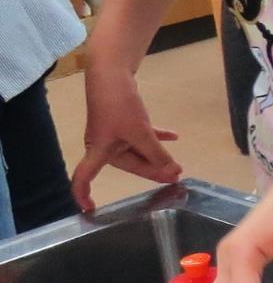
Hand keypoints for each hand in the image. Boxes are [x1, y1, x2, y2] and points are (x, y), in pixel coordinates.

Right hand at [72, 73, 180, 210]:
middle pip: (129, 165)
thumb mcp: (140, 132)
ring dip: (157, 156)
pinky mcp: (123, 121)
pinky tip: (175, 136)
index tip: (90, 209)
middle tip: (177, 177)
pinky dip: (157, 137)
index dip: (83, 194)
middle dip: (153, 171)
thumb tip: (173, 172)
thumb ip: (156, 153)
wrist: (112, 73)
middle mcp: (103, 146)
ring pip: (138, 151)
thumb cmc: (119, 105)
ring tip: (179, 164)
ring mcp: (113, 133)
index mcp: (98, 151)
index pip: (84, 178)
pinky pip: (142, 136)